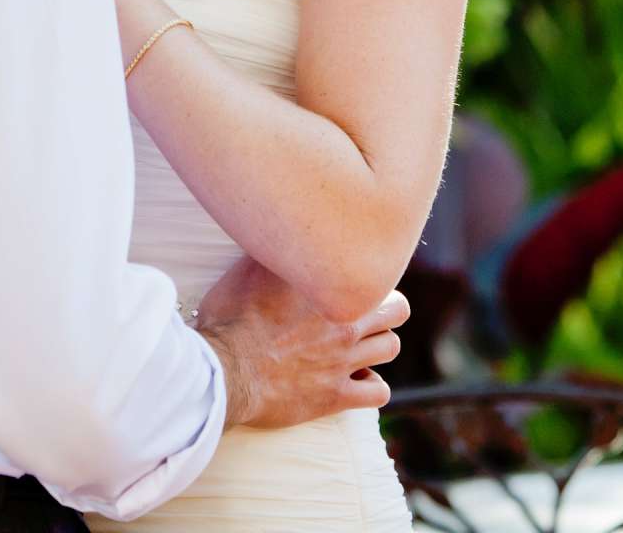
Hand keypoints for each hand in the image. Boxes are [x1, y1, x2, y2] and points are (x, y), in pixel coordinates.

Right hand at [192, 255, 406, 428]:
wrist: (224, 370)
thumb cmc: (231, 317)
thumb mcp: (250, 267)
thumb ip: (279, 248)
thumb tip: (289, 227)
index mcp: (327, 288)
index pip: (376, 271)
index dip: (367, 276)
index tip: (354, 282)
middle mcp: (343, 321)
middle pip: (398, 309)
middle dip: (386, 310)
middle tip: (367, 314)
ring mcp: (342, 360)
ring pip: (391, 347)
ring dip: (379, 346)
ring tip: (359, 346)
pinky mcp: (335, 395)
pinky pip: (378, 392)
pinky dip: (371, 386)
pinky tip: (355, 380)